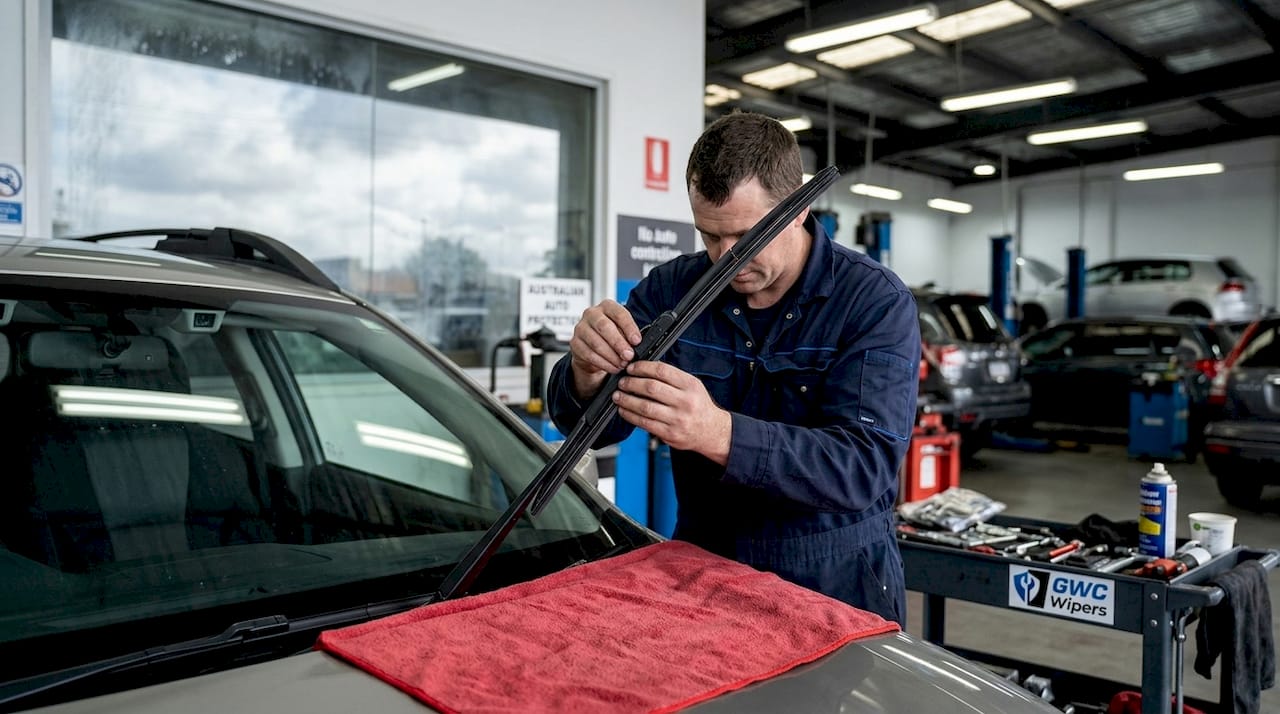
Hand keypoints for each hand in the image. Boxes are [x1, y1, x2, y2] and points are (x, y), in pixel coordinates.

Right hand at [568, 299, 641, 398]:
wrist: (593, 348)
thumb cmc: (612, 337)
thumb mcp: (623, 332)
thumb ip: (629, 335)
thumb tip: (637, 344)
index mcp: (607, 306)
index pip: (619, 313)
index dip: (629, 327)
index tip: (637, 341)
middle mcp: (591, 314)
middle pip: (604, 326)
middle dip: (618, 343)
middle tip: (629, 355)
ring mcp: (581, 328)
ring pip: (596, 342)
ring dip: (611, 356)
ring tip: (622, 364)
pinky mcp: (575, 343)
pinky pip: (589, 354)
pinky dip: (603, 363)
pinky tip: (613, 368)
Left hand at [614, 361, 731, 464]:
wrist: (710, 431)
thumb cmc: (698, 406)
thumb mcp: (692, 386)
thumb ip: (672, 378)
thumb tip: (643, 369)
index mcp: (690, 385)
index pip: (662, 371)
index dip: (642, 367)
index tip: (631, 368)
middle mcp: (685, 401)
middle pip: (651, 388)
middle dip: (631, 383)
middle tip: (622, 382)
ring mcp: (677, 419)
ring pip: (645, 407)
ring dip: (627, 400)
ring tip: (618, 396)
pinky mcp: (669, 433)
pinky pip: (644, 423)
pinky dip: (630, 415)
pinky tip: (624, 410)